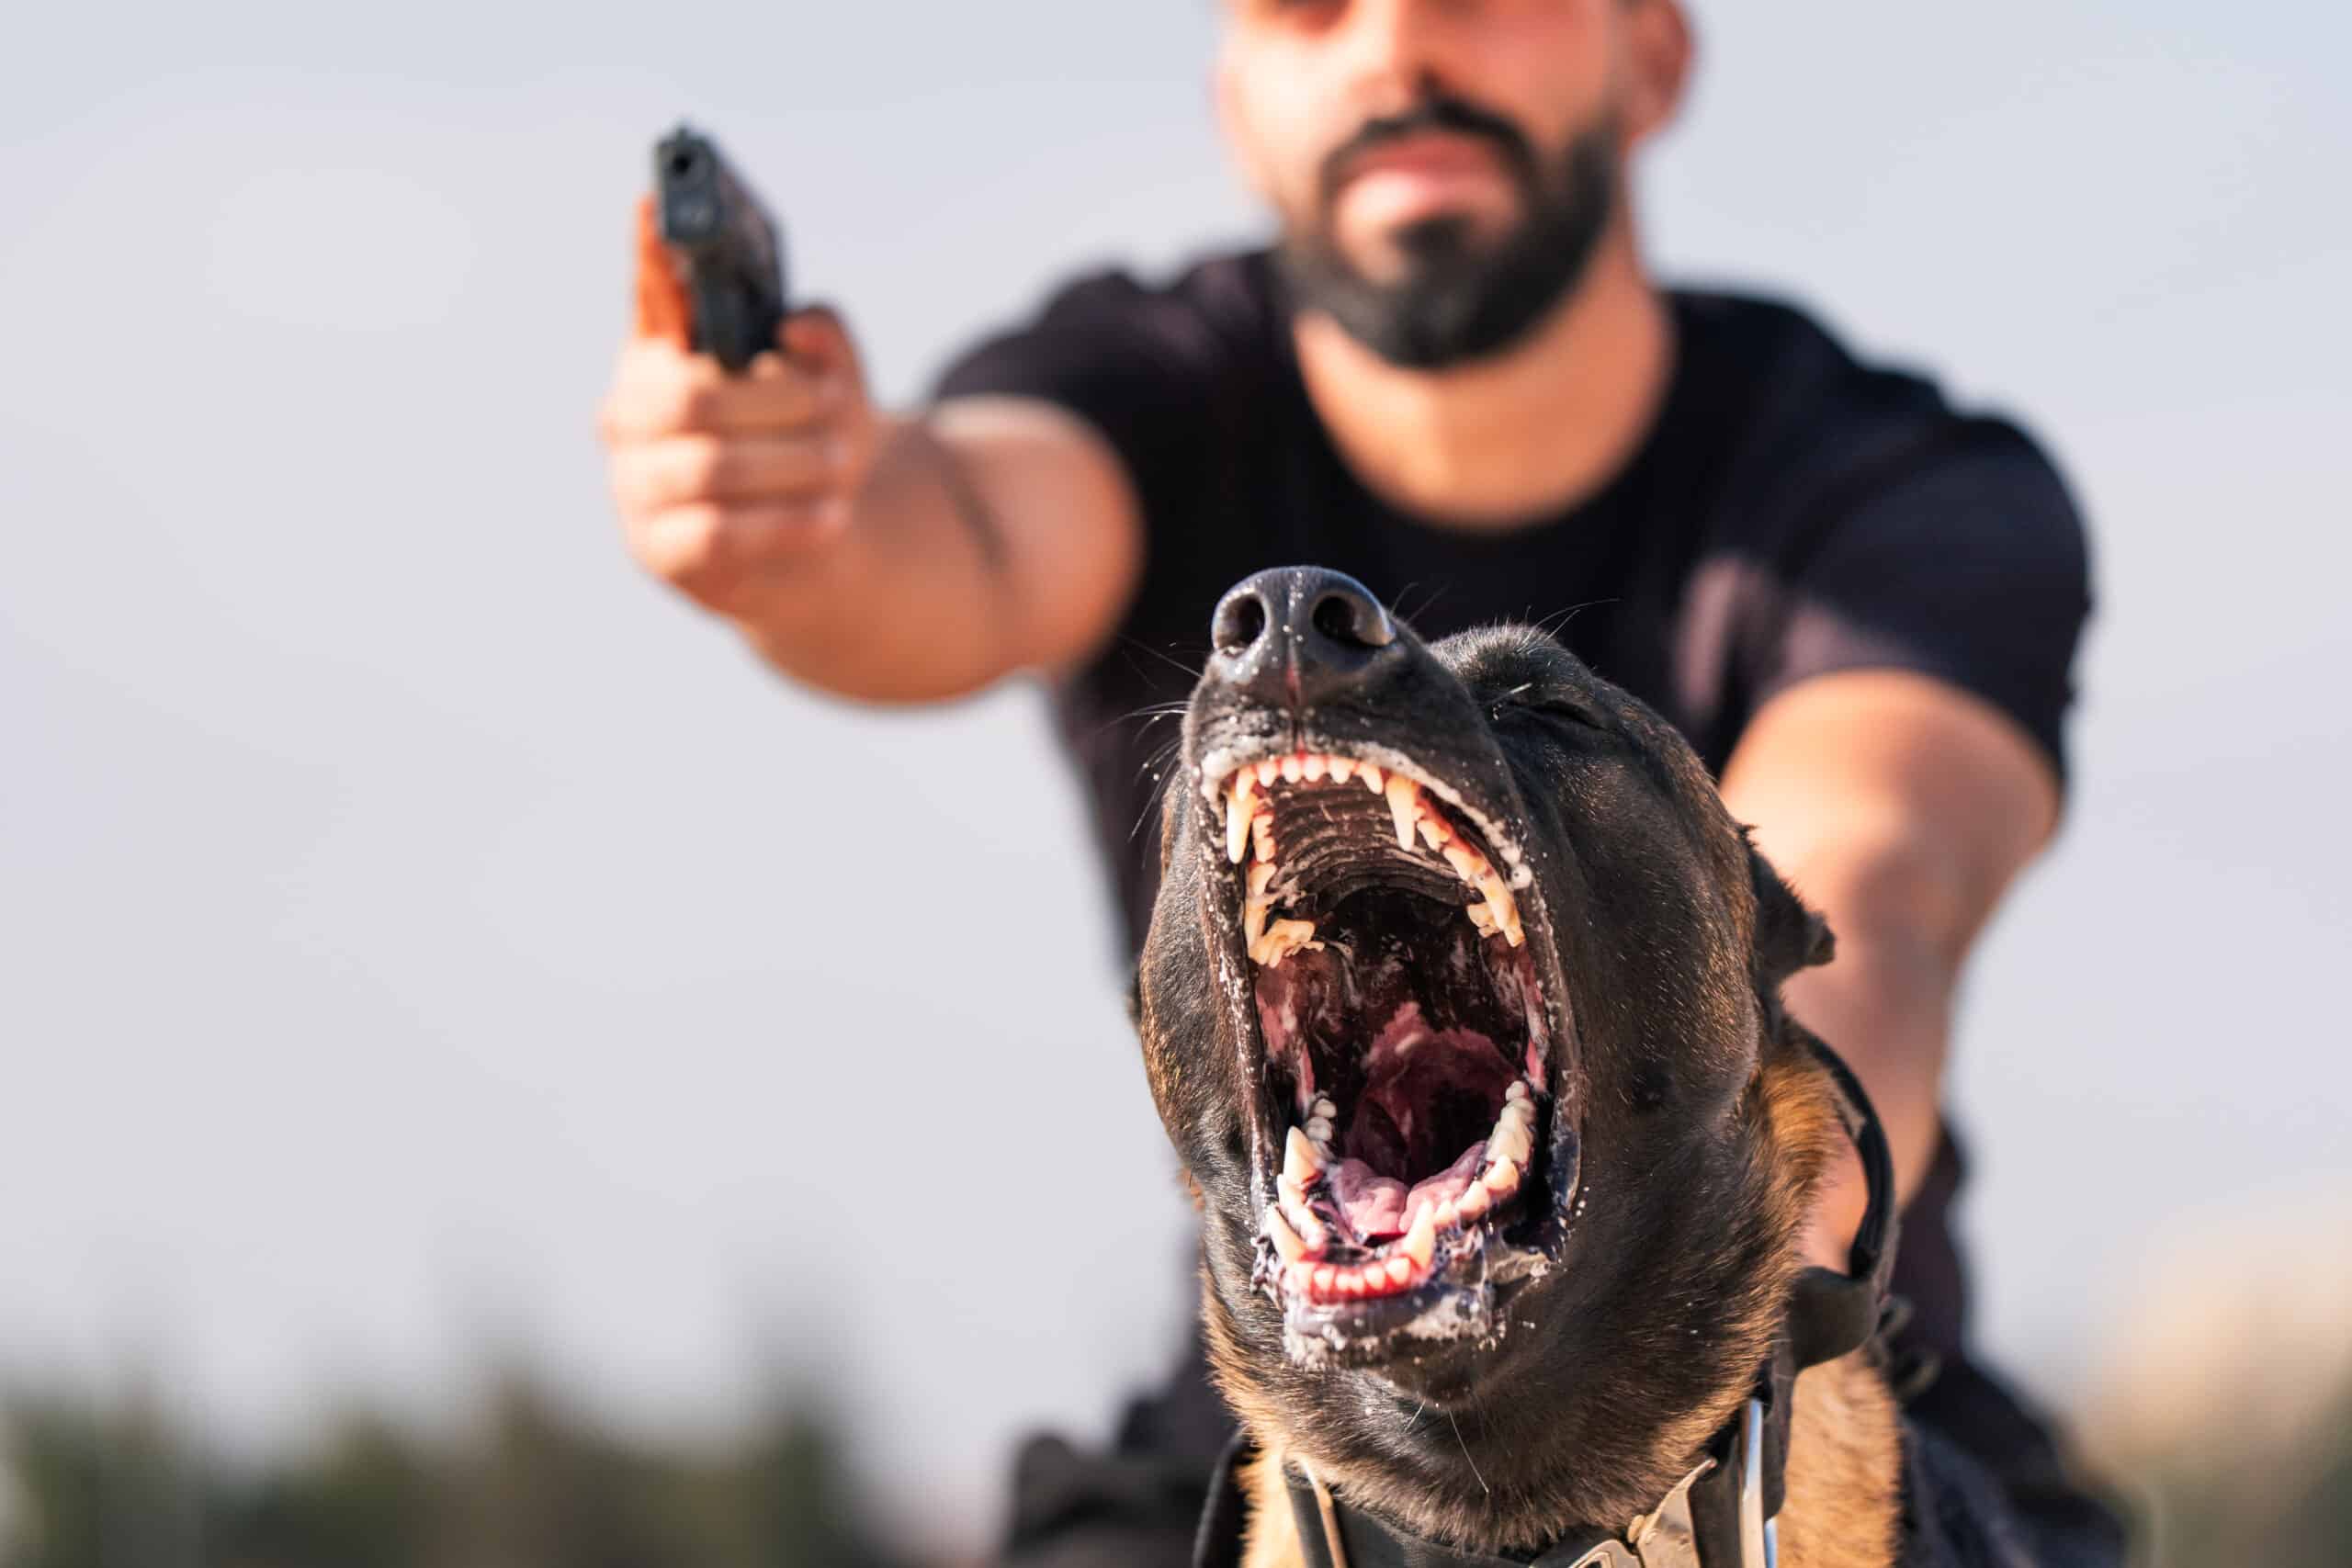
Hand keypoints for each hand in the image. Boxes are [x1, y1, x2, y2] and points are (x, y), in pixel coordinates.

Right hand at [599, 199, 878, 617]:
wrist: (804, 541)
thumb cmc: (806, 444)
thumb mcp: (838, 387)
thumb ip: (828, 343)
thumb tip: (797, 329)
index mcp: (666, 350)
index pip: (650, 292)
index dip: (649, 251)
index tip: (653, 201)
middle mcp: (633, 410)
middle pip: (695, 394)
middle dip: (780, 401)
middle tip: (833, 407)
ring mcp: (636, 482)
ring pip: (710, 465)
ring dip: (794, 464)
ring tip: (841, 465)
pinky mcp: (659, 549)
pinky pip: (719, 532)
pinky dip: (786, 522)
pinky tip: (829, 516)